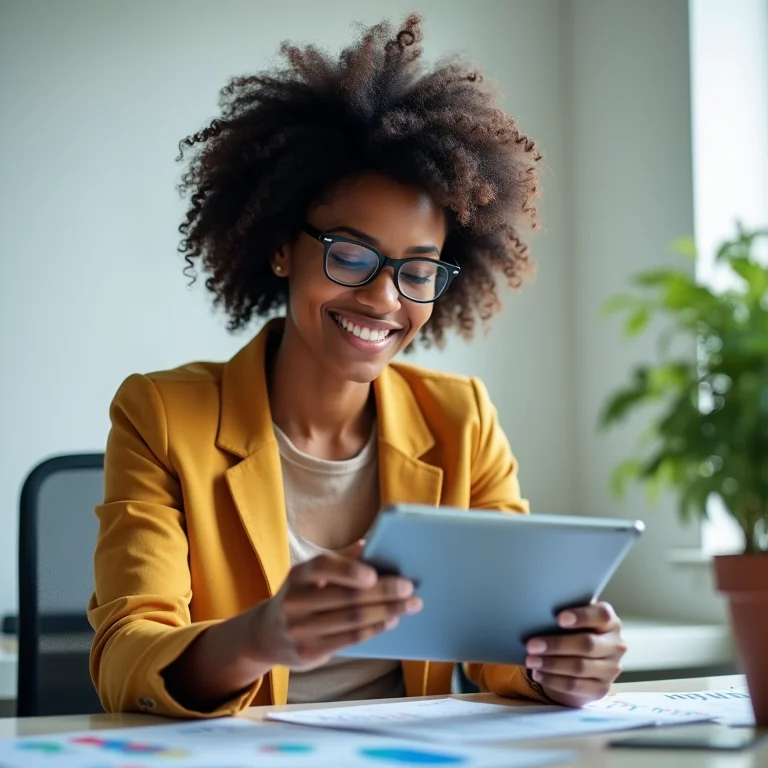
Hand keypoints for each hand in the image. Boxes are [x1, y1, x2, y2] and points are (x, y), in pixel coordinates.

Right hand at [247, 541, 421, 670]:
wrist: (266, 635)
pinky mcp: (309, 652)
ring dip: (386, 611)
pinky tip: (391, 620)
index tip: (374, 573)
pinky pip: (349, 639)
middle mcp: (295, 602)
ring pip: (352, 620)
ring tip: (410, 605)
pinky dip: (374, 629)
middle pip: (346, 597)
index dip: (348, 570)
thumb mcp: (309, 575)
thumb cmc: (300, 596)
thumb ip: (338, 560)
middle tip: (410, 587)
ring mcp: (300, 630)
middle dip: (383, 592)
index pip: (322, 567)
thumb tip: (369, 544)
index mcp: (298, 575)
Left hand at [524, 601, 625, 706]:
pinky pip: (575, 686)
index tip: (559, 618)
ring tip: (531, 660)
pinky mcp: (601, 688)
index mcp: (610, 622)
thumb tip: (538, 611)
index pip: (602, 615)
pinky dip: (554, 680)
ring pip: (580, 667)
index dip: (581, 616)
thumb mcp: (573, 619)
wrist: (581, 662)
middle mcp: (615, 645)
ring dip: (551, 664)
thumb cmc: (573, 632)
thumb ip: (564, 613)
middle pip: (587, 644)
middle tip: (531, 645)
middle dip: (556, 645)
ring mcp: (611, 669)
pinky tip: (539, 674)